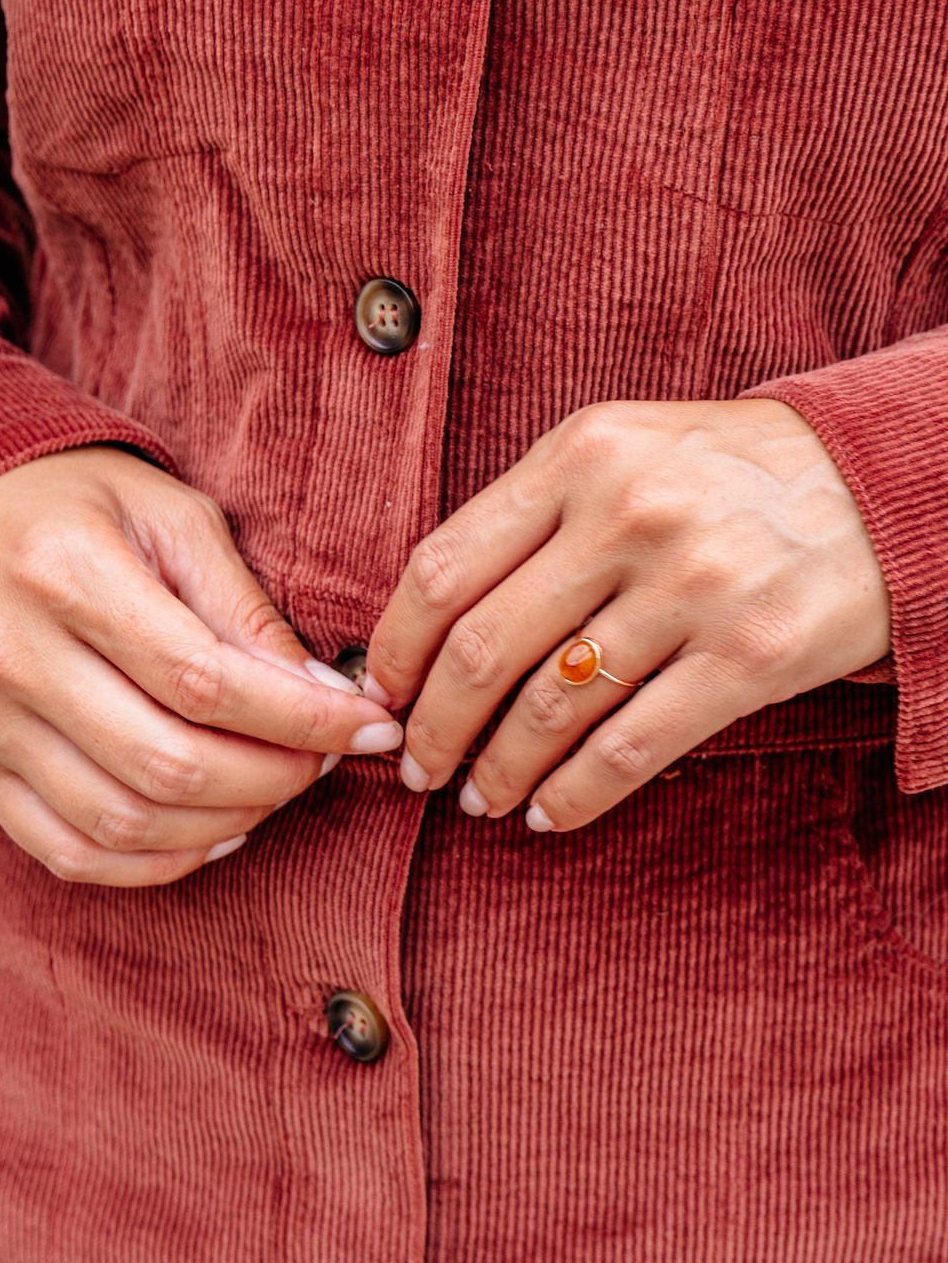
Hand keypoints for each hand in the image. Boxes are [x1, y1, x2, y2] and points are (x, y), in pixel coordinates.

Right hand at [0, 445, 401, 884]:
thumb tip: (325, 694)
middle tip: (327, 759)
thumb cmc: (83, 508)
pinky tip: (214, 829)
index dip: (303, 718)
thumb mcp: (173, 519)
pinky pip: (71, 852)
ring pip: (123, 820)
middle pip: (168, 762)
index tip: (368, 724)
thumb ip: (245, 608)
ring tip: (278, 788)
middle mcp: (12, 655)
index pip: (206, 680)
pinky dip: (156, 861)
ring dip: (226, 821)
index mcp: (66, 574)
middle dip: (275, 776)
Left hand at [364, 399, 890, 832]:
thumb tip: (435, 618)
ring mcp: (690, 586)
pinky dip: (572, 797)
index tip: (382, 694)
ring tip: (479, 797)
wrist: (881, 483)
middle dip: (433, 728)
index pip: (443, 567)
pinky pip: (628, 750)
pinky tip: (548, 815)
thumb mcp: (625, 448)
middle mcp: (627, 514)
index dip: (394, 649)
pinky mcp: (748, 656)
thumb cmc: (727, 473)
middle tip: (419, 766)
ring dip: (496, 772)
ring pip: (549, 710)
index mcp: (580, 454)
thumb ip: (534, 514)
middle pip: (481, 649)